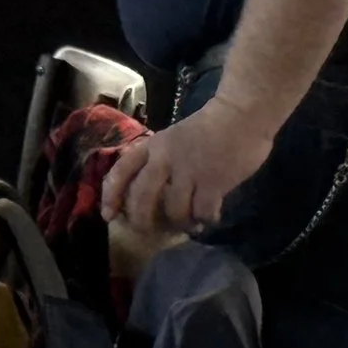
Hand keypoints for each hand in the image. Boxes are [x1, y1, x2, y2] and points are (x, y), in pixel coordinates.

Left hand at [101, 98, 277, 234]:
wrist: (240, 116)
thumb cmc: (207, 128)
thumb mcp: (174, 140)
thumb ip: (160, 162)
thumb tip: (149, 195)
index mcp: (153, 145)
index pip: (122, 170)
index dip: (111, 195)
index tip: (108, 215)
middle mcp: (166, 159)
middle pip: (142, 197)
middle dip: (141, 220)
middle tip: (148, 231)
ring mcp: (189, 172)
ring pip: (173, 210)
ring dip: (180, 222)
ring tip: (188, 223)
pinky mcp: (213, 183)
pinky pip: (202, 213)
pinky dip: (205, 219)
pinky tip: (209, 217)